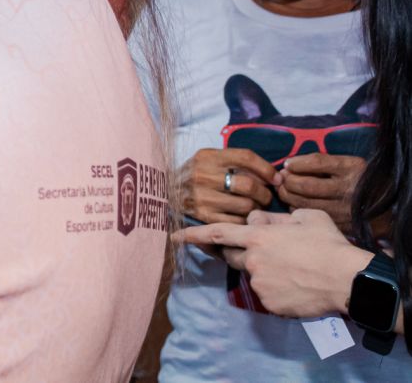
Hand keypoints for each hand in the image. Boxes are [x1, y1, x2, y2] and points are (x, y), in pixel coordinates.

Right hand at [177, 148, 275, 224]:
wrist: (164, 194)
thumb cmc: (196, 176)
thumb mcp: (210, 161)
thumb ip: (237, 164)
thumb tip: (273, 177)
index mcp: (206, 157)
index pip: (245, 157)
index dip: (266, 169)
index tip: (276, 178)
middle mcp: (202, 175)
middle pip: (248, 185)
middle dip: (264, 193)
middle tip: (264, 196)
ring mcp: (201, 197)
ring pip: (245, 206)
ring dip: (255, 208)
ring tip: (252, 206)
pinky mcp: (202, 217)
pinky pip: (236, 221)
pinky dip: (244, 220)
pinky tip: (242, 216)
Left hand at [177, 209, 372, 318]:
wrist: (348, 279)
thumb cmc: (328, 243)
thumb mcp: (304, 217)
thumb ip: (274, 218)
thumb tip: (258, 221)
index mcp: (257, 237)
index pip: (216, 233)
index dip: (193, 234)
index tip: (174, 236)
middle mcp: (252, 261)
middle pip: (233, 256)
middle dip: (242, 252)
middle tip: (268, 252)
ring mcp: (260, 284)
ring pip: (254, 275)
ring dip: (265, 271)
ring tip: (294, 269)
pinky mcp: (271, 305)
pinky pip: (268, 294)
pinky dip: (277, 289)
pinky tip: (298, 285)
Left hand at [274, 153, 364, 231]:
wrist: (385, 207)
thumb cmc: (358, 180)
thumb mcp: (347, 164)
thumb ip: (321, 162)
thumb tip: (289, 165)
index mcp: (351, 168)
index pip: (317, 163)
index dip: (297, 163)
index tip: (288, 164)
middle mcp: (348, 189)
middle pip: (307, 185)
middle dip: (288, 181)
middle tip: (282, 178)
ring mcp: (345, 209)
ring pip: (305, 203)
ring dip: (287, 195)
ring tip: (284, 189)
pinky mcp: (341, 225)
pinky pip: (311, 216)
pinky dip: (296, 209)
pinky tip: (295, 203)